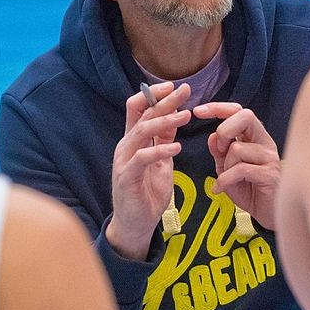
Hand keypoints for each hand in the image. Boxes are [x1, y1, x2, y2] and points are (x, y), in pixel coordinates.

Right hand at [107, 82, 191, 259]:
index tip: (176, 86)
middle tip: (185, 90)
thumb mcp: (161, 162)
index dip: (155, 94)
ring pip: (141, 131)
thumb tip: (176, 117)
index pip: (139, 108)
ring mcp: (124, 161)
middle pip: (142, 114)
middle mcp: (125, 146)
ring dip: (165, 121)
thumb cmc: (147, 193)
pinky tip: (176, 147)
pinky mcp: (126, 177)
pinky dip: (159, 150)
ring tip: (186, 115)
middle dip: (164, 101)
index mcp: (133, 140)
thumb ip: (164, 140)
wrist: (135, 224)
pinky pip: (142, 158)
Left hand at [192, 103, 280, 230]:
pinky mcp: (270, 174)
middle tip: (219, 150)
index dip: (218, 108)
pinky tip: (220, 189)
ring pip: (238, 148)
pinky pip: (240, 169)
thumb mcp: (227, 168)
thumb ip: (219, 151)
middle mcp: (264, 142)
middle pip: (246, 116)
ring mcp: (269, 157)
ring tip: (226, 179)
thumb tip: (212, 136)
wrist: (267, 214)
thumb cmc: (249, 189)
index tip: (198, 111)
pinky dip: (225, 180)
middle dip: (225, 130)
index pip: (239, 111)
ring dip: (225, 165)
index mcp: (254, 137)